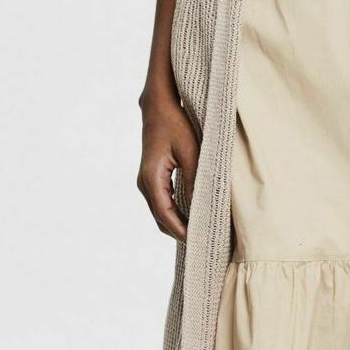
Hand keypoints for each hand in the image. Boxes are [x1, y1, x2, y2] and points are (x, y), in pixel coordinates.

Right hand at [137, 95, 200, 239]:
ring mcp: (146, 182)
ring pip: (161, 214)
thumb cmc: (176, 124)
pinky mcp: (152, 179)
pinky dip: (176, 215)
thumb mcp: (191, 152)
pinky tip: (194, 217)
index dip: (181, 231)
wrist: (159, 106)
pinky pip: (163, 204)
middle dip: (181, 233)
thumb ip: (195, 181)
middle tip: (204, 242)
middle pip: (161, 219)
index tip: (198, 243)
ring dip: (178, 225)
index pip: (165, 214)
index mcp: (151, 177)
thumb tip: (201, 209)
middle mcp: (144, 183)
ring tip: (202, 232)